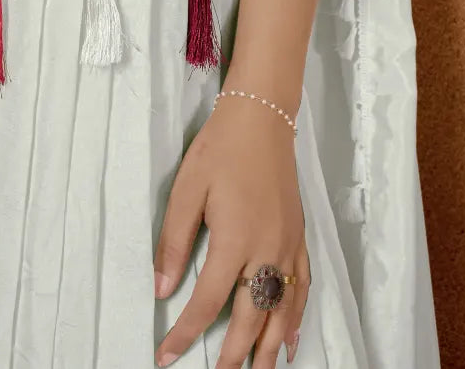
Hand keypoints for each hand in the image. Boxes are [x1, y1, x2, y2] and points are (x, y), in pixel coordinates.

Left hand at [154, 98, 309, 366]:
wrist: (261, 119)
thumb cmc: (220, 149)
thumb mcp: (187, 190)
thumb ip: (174, 242)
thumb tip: (162, 289)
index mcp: (235, 241)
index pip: (206, 301)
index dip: (185, 333)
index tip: (166, 356)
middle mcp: (266, 252)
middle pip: (250, 319)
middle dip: (233, 356)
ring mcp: (288, 248)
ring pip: (281, 313)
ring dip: (268, 349)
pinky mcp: (299, 240)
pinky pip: (302, 291)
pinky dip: (296, 320)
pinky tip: (288, 338)